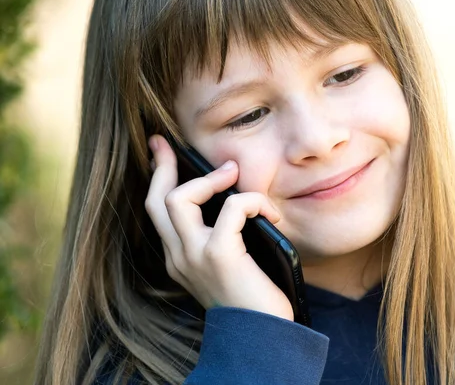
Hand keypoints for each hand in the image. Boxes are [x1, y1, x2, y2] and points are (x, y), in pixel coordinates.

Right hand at [144, 134, 293, 320]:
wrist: (260, 336)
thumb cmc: (250, 299)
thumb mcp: (227, 265)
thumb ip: (221, 237)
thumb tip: (233, 199)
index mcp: (179, 258)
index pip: (157, 211)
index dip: (157, 178)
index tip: (159, 153)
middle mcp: (179, 256)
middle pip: (158, 199)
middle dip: (163, 166)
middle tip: (168, 144)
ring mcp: (194, 256)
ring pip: (180, 198)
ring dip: (210, 179)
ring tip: (233, 174)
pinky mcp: (219, 255)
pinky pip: (231, 209)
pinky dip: (251, 202)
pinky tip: (271, 214)